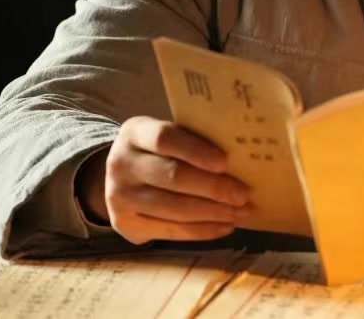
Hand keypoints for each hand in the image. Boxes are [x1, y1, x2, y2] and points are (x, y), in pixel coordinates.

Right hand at [78, 116, 252, 244]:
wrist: (122, 177)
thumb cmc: (161, 152)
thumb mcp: (169, 136)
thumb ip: (195, 140)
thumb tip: (244, 155)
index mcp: (134, 133)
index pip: (165, 139)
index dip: (196, 151)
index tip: (226, 163)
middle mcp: (121, 164)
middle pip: (172, 176)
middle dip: (213, 188)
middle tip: (244, 194)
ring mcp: (119, 197)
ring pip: (173, 208)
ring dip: (213, 212)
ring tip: (241, 212)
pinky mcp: (125, 224)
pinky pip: (170, 230)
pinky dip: (202, 230)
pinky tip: (225, 226)